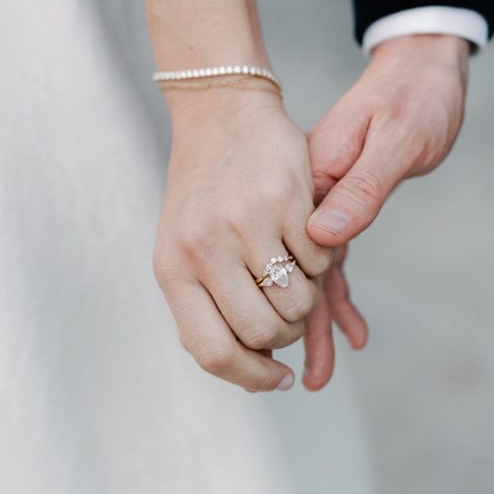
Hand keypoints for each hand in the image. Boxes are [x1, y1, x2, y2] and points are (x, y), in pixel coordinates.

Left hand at [152, 81, 332, 390]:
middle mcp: (204, 249)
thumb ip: (209, 307)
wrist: (223, 115)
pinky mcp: (287, 199)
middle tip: (288, 310)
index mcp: (173, 270)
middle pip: (264, 333)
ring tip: (294, 267)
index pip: (212, 352)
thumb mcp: (186, 249)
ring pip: (297, 302)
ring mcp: (246, 223)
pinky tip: (303, 234)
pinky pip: (320, 261)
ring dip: (305, 295)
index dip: (251, 377)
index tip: (278, 379)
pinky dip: (320, 259)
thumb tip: (257, 370)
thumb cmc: (207, 192)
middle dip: (285, 333)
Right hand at [299, 35, 469, 389]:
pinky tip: (352, 331)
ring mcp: (316, 204)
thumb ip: (364, 186)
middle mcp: (305, 195)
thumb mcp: (398, 136)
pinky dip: (338, 297)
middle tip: (308, 381)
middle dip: (300, 329)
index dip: (293, 301)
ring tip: (317, 377)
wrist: (420, 70)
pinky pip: (330, 263)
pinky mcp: (334, 208)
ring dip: (315, 325)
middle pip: (293, 271)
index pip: (292, 247)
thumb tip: (324, 239)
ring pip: (309, 274)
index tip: (295, 346)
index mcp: (309, 175)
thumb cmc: (414, 98)